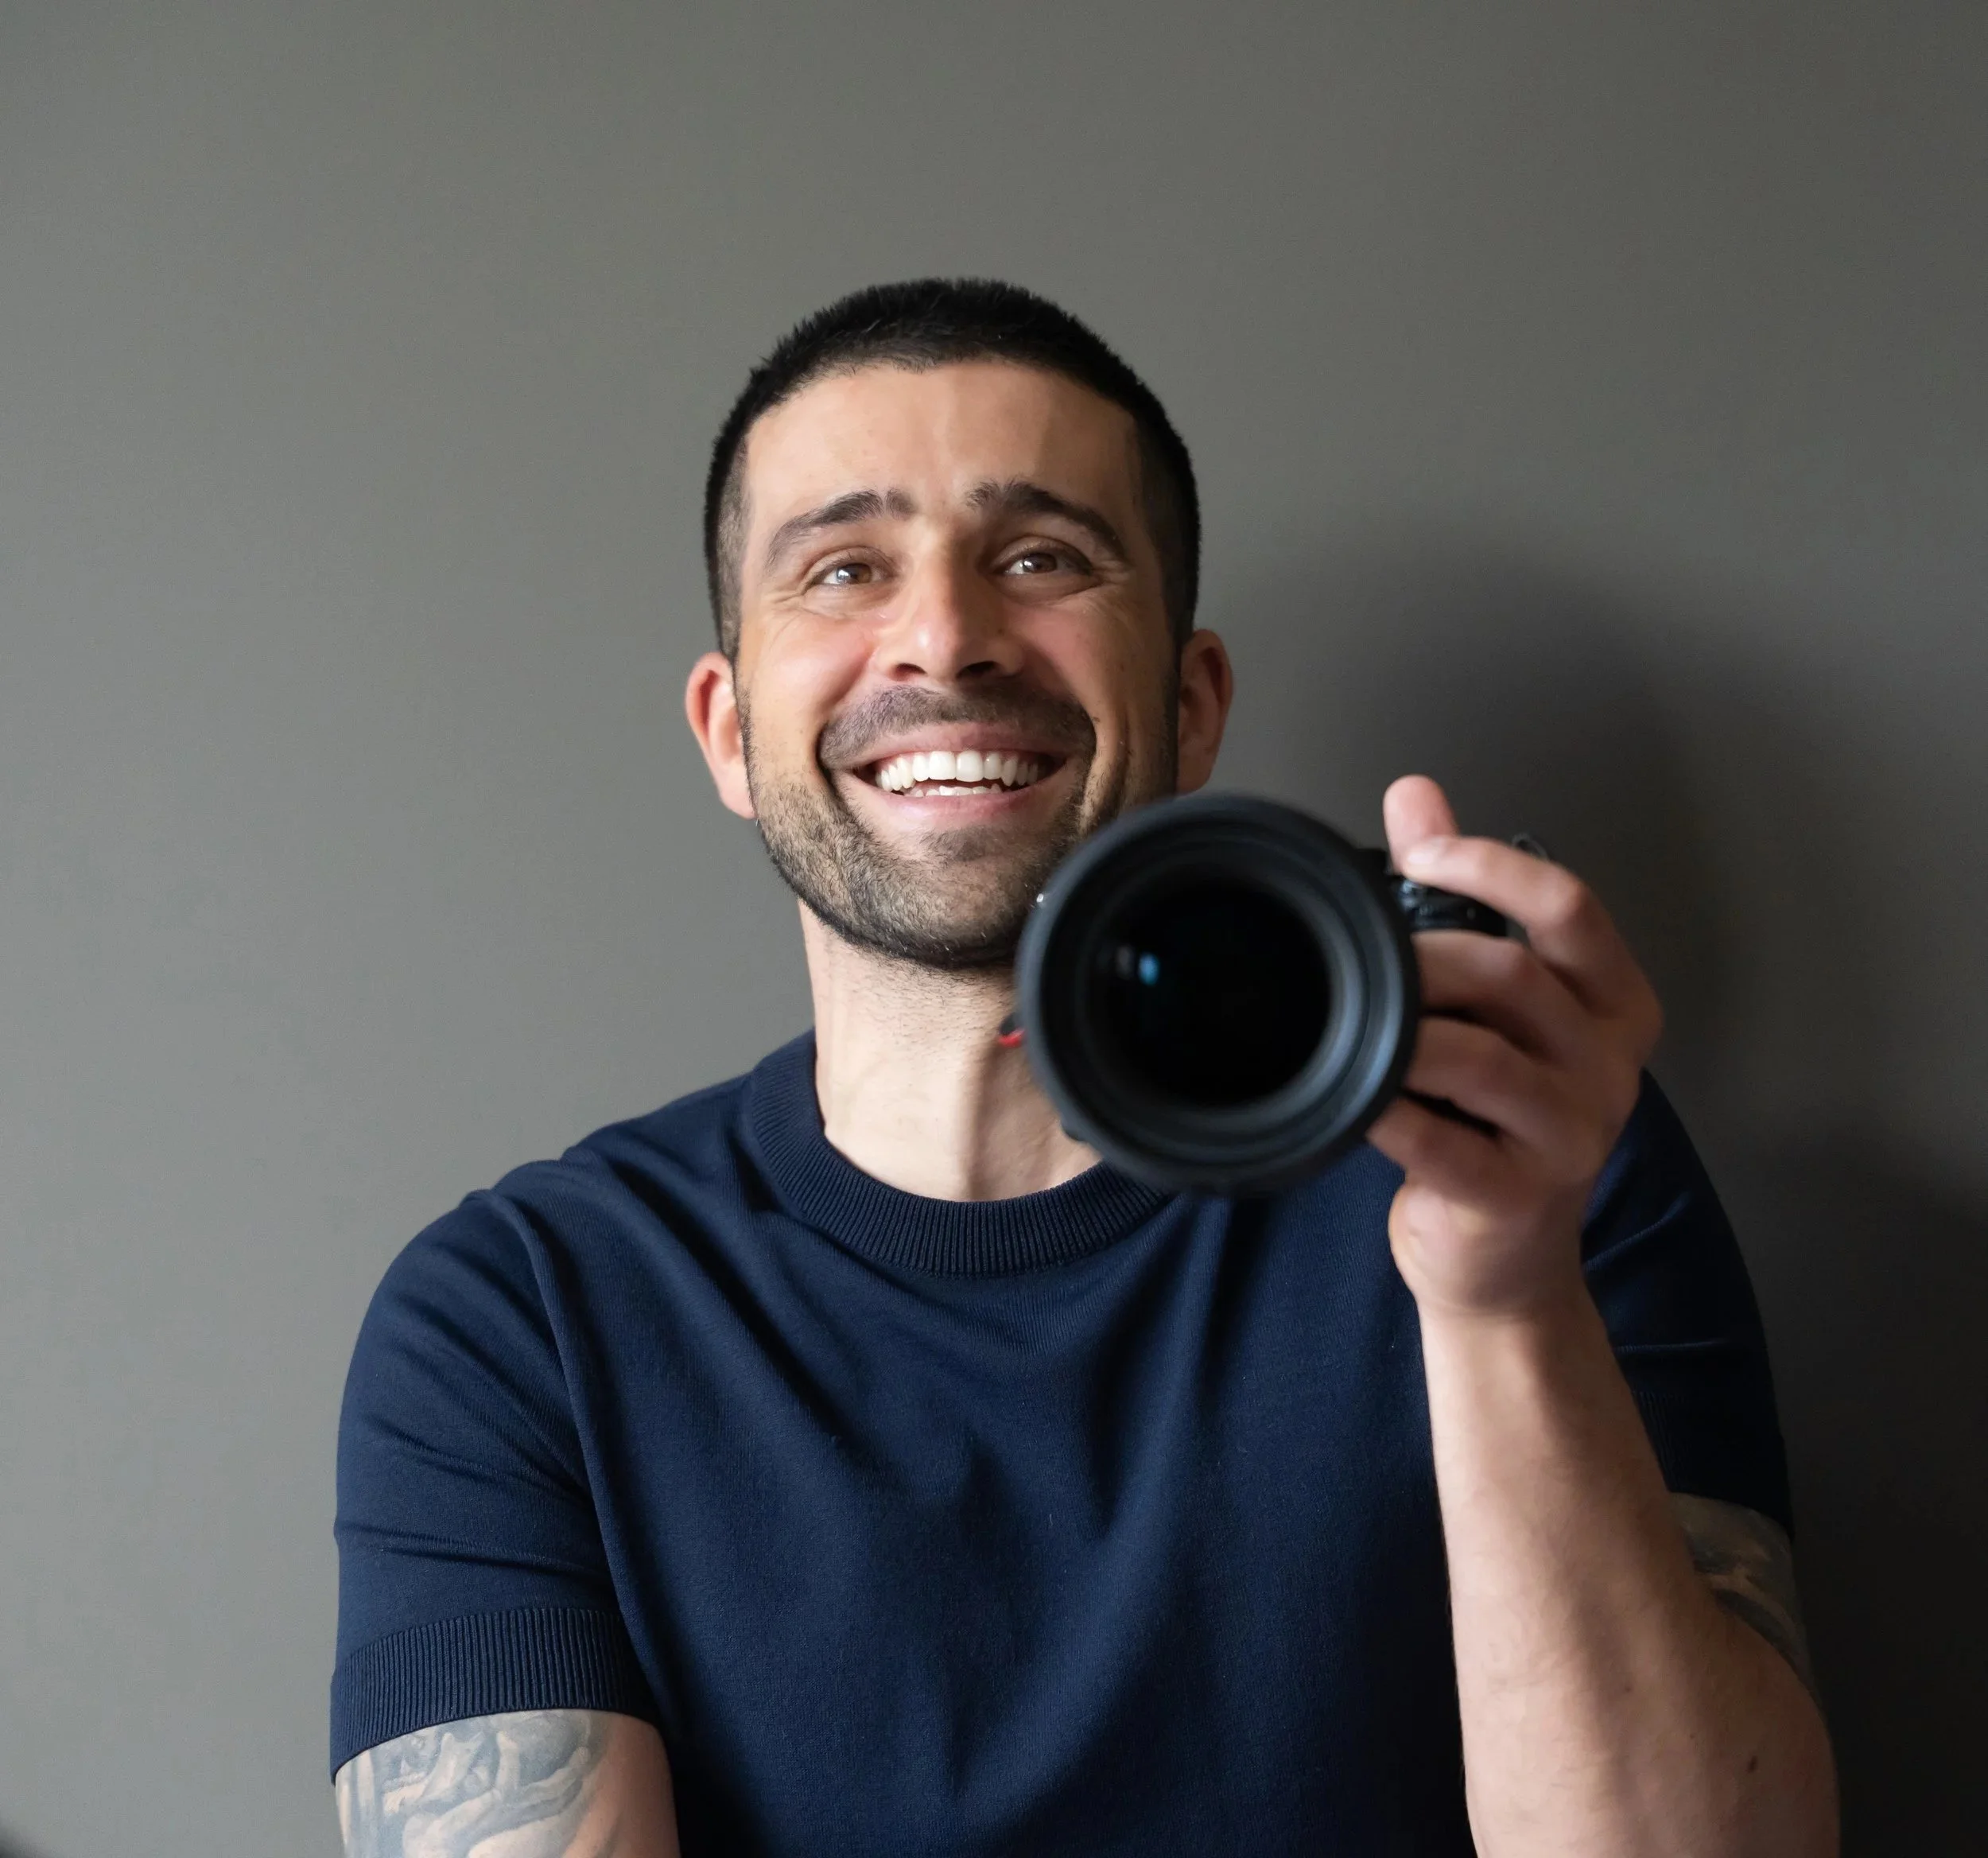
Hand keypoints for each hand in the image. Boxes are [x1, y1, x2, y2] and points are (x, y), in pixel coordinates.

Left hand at [1366, 775, 1663, 1320]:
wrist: (1503, 1260)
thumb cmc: (1490, 1118)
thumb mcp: (1489, 1004)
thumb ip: (1459, 896)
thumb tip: (1415, 795)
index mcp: (1612, 1003)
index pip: (1569, 907)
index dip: (1490, 866)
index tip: (1420, 851)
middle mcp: (1608, 1063)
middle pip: (1514, 976)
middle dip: (1422, 959)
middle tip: (1359, 959)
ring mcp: (1572, 1134)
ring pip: (1480, 1056)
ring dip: (1400, 1032)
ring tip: (1348, 1022)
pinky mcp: (1518, 1195)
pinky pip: (1442, 1142)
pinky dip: (1386, 1112)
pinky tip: (1350, 1096)